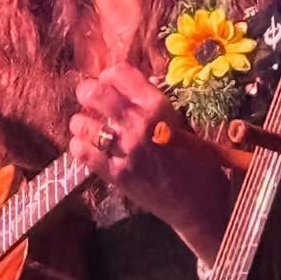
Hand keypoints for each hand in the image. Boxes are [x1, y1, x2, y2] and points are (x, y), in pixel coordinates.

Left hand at [68, 63, 229, 260]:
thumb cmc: (198, 162)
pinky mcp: (114, 174)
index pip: (120, 74)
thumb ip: (155, 105)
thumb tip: (130, 88)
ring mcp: (124, 150)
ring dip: (81, 121)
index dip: (109, 75)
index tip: (109, 82)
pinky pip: (82, 152)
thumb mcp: (183, 123)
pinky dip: (80, 144)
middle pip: (95, 94)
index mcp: (159, 107)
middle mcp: (139, 124)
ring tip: (88, 125)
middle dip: (87, 91)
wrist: (200, 206)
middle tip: (89, 97)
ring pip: (82, 123)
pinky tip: (88, 145)